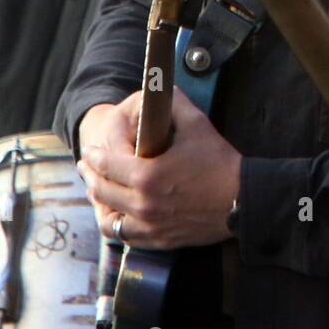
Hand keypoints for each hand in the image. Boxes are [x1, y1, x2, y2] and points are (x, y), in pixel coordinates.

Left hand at [77, 88, 239, 249]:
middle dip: (90, 175)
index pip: (107, 164)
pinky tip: (116, 213)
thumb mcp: (197, 125)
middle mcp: (142, 204)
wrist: (242, 201)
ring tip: (96, 190)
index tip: (92, 148)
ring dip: (98, 202)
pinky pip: (125, 236)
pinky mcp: (159, 240)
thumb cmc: (220, 163)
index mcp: (147, 176)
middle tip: (86, 164)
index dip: (97, 153)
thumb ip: (174, 103)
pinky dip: (115, 224)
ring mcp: (149, 226)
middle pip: (102, 190)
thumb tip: (161, 88)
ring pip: (108, 218)